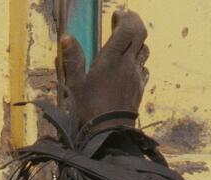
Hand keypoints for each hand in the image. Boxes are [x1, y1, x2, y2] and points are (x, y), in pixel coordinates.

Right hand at [59, 10, 148, 130]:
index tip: (117, 15)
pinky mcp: (140, 89)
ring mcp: (136, 76)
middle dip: (135, 23)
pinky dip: (139, 61)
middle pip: (141, 35)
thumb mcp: (75, 84)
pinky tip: (130, 66)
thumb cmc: (89, 108)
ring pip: (144, 50)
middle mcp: (128, 64)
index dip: (125, 18)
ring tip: (127, 42)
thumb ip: (73, 59)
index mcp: (111, 59)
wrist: (109, 132)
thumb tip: (66, 37)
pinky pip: (144, 68)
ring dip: (138, 42)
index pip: (127, 29)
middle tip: (125, 20)